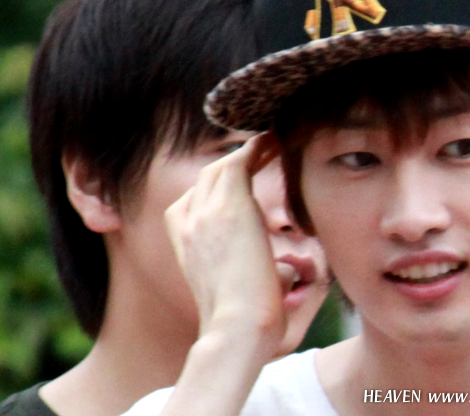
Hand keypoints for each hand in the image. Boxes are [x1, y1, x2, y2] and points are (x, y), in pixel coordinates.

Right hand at [165, 133, 291, 345]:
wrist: (236, 328)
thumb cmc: (244, 319)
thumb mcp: (238, 288)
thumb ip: (251, 270)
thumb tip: (287, 269)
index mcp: (182, 238)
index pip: (199, 198)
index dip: (223, 184)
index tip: (246, 176)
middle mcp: (185, 220)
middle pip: (208, 177)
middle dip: (234, 163)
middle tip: (262, 151)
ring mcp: (203, 211)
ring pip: (223, 167)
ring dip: (248, 153)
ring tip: (272, 143)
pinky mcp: (228, 206)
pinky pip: (240, 161)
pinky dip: (257, 149)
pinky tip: (275, 141)